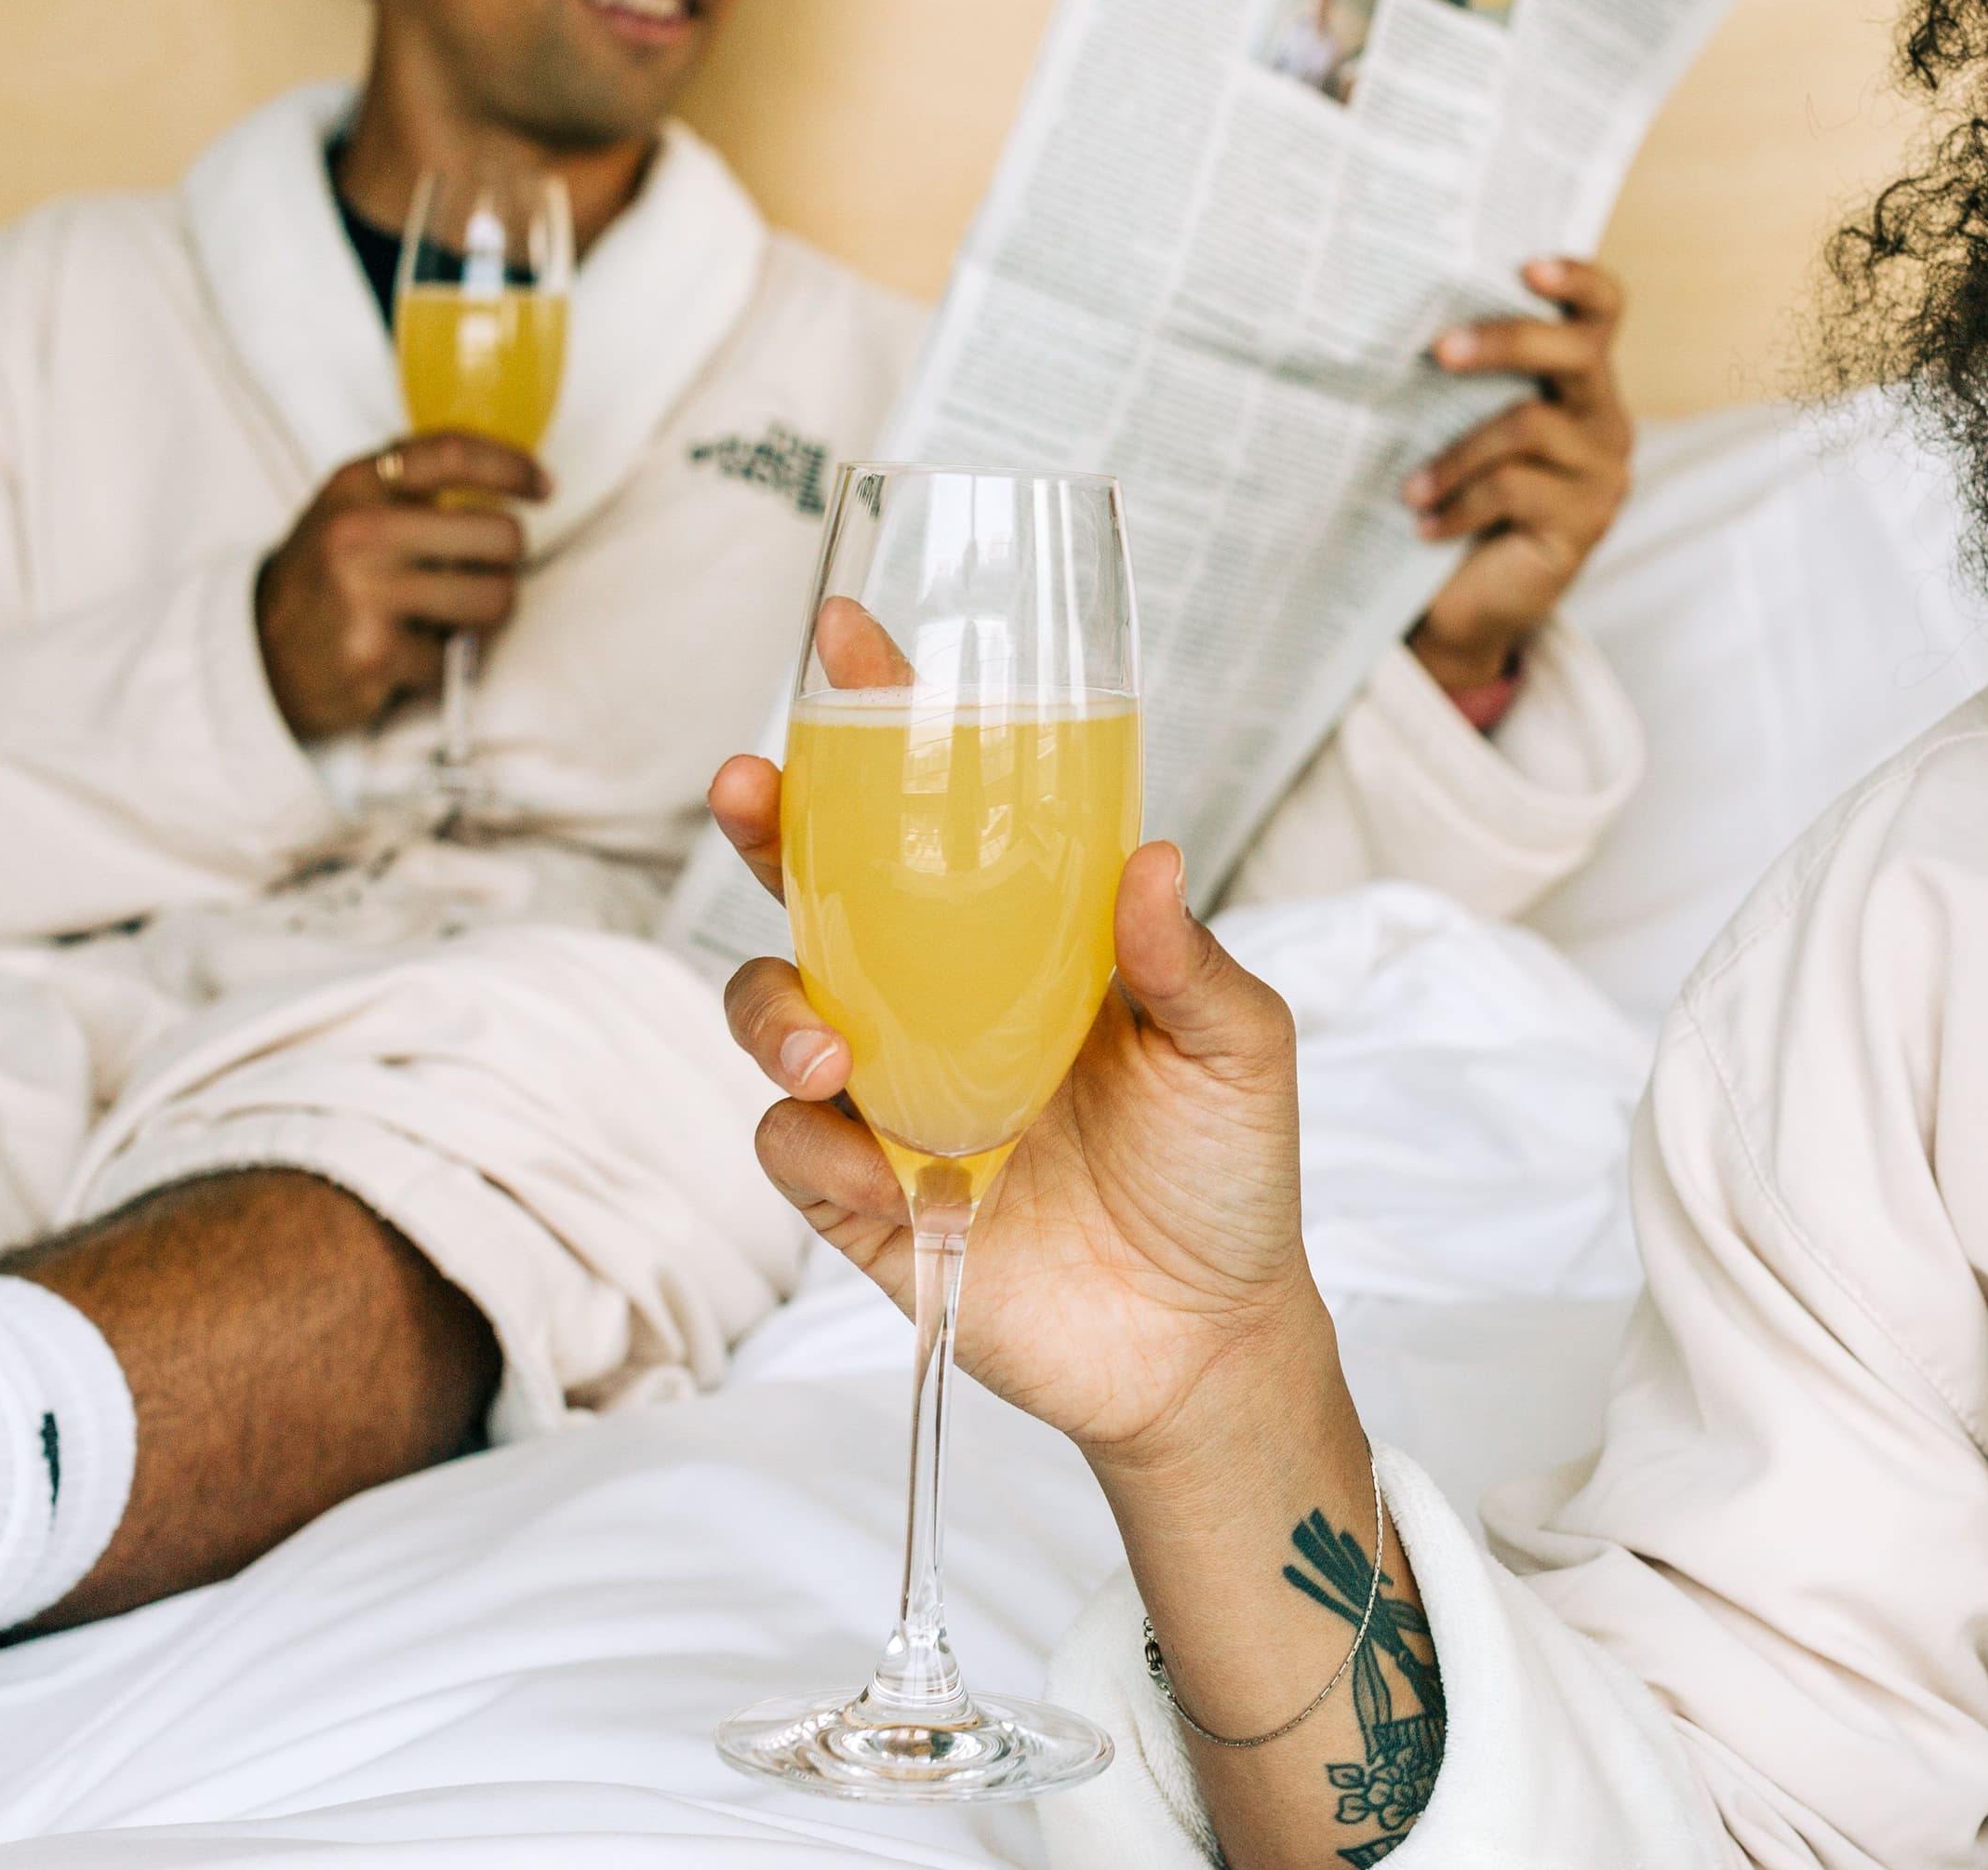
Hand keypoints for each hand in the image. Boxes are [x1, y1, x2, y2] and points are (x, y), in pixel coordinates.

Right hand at [254, 435, 548, 740]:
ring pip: (495, 599)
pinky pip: (457, 656)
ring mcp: (365, 593)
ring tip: (446, 615)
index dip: (512, 466)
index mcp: (355, 485)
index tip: (545, 487)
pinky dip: (443, 661)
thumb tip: (514, 480)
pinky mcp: (376, 654)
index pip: (451, 453)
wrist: (256, 654)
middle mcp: (359, 531)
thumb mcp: (351, 512)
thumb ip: (412, 491)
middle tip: (482, 573)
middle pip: (501, 535)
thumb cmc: (325, 578)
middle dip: (506, 562)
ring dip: (486, 614)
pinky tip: (406, 653)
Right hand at [707, 754, 1334, 1477]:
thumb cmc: (1228, 1175)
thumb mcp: (1239, 1050)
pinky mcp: (865, 1201)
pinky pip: (791, 1149)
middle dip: (765, 830)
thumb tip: (1150, 858)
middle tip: (749, 790)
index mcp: (1023, 946)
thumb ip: (1191, 962)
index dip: (883, 731)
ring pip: (776, 1009)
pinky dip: (809, 1145)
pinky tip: (868, 1163)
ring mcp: (892, 1099)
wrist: (1204, 1344)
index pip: (937, 818)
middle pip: (817, 891)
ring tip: (829, 1044)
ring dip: (775, 1005)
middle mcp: (940, 1005)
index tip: (851, 643)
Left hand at [1402, 259, 1631, 694]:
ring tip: (1410, 486)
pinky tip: (1424, 524)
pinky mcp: (1587, 523)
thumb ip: (1463, 383)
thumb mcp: (1460, 429)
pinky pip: (1516, 490)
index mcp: (1580, 383)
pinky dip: (1459, 504)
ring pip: (1531, 425)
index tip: (1528, 267)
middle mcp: (1605, 420)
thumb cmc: (1458, 500)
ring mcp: (1603, 473)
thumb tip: (1406, 324)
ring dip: (1457, 454)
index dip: (1578, 280)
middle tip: (1437, 351)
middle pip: (1575, 352)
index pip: (1602, 311)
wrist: (1464, 602)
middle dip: (1505, 342)